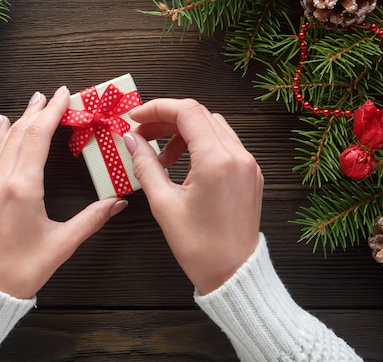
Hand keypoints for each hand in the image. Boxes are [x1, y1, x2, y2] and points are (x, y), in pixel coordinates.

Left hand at [0, 87, 127, 298]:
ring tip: (33, 101)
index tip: (63, 95)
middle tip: (53, 93)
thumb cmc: (21, 270)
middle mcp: (1, 180)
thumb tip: (118, 202)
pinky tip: (0, 125)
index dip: (52, 113)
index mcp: (23, 188)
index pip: (38, 138)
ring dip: (19, 119)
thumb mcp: (62, 244)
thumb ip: (92, 220)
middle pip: (20, 133)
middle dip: (38, 110)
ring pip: (3, 141)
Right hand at [125, 99, 262, 294]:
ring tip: (162, 157)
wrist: (234, 273)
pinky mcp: (251, 173)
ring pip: (213, 127)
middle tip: (142, 135)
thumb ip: (146, 165)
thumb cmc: (200, 246)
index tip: (135, 118)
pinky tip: (183, 165)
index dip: (156, 108)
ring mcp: (249, 164)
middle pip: (199, 115)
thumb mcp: (164, 204)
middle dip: (167, 119)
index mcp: (217, 160)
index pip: (186, 111)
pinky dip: (202, 145)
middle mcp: (238, 155)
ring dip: (184, 132)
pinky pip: (225, 144)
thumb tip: (131, 140)